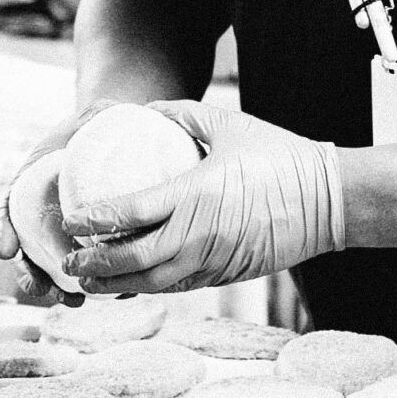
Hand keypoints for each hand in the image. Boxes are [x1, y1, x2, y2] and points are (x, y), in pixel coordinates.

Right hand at [0, 102, 116, 301]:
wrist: (123, 136)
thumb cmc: (103, 123)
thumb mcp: (96, 114)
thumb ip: (96, 116)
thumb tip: (111, 115)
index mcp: (35, 181)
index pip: (10, 206)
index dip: (4, 229)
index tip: (4, 250)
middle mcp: (45, 210)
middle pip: (30, 246)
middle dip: (29, 272)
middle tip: (38, 287)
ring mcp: (67, 228)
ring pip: (55, 263)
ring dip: (59, 286)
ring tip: (73, 301)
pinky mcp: (95, 239)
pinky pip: (90, 264)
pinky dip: (94, 281)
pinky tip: (107, 292)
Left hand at [61, 102, 344, 292]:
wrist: (327, 201)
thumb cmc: (280, 157)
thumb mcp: (230, 124)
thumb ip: (184, 113)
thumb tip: (147, 110)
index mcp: (196, 194)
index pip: (132, 213)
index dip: (95, 219)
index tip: (72, 218)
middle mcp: (199, 234)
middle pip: (133, 260)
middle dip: (94, 264)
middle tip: (69, 259)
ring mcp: (212, 260)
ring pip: (152, 283)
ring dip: (116, 285)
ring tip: (88, 281)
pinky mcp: (224, 275)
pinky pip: (177, 288)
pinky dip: (148, 287)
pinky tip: (131, 283)